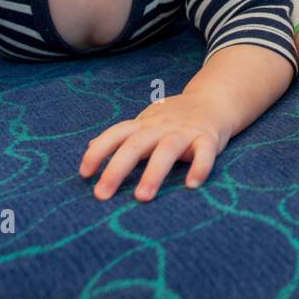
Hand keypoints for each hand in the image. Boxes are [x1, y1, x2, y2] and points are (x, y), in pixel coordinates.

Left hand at [79, 93, 228, 200]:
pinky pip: (204, 153)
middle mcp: (161, 127)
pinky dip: (199, 167)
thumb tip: (89, 147)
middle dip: (117, 170)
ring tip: (142, 197)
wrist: (214, 101)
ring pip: (167, 150)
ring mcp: (185, 132)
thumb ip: (121, 136)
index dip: (98, 152)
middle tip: (102, 195)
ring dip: (153, 173)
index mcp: (143, 124)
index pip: (115, 134)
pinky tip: (191, 185)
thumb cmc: (175, 117)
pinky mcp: (208, 139)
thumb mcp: (145, 122)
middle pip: (135, 145)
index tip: (84, 174)